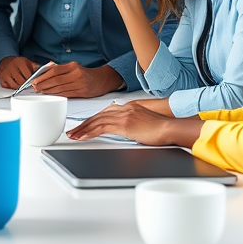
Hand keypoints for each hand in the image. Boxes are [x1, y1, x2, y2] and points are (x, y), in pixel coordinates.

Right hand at [0, 56, 38, 89]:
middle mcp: (11, 68)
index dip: (32, 81)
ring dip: (20, 87)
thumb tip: (44, 73)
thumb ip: (35, 67)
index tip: (35, 83)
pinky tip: (16, 84)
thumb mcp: (27, 62)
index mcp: (19, 63)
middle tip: (30, 86)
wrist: (5, 62)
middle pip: (21, 82)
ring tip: (23, 85)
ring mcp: (5, 74)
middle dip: (26, 85)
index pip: (28, 75)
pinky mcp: (1, 80)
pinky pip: (9, 88)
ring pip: (15, 86)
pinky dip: (13, 88)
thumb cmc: (17, 63)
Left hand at [32, 62, 124, 97]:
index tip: (35, 80)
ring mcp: (79, 84)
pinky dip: (57, 95)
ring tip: (40, 91)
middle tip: (35, 87)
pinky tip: (51, 95)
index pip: (54, 71)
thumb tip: (46, 72)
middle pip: (56, 80)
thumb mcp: (74, 67)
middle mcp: (76, 74)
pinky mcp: (82, 92)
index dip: (43, 76)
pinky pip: (66, 94)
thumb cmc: (86, 74)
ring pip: (60, 88)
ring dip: (48, 91)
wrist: (102, 79)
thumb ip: (61, 69)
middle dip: (43, 84)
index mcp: (73, 66)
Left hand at [65, 101, 202, 146]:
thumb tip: (124, 130)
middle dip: (83, 124)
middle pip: (97, 116)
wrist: (170, 128)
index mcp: (127, 107)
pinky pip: (101, 128)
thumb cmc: (160, 130)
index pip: (104, 112)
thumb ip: (130, 124)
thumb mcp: (141, 124)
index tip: (83, 126)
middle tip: (73, 131)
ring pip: (96, 121)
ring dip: (83, 129)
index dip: (92, 120)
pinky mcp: (123, 124)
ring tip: (74, 135)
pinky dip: (89, 132)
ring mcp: (123, 115)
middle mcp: (123, 108)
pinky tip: (83, 137)